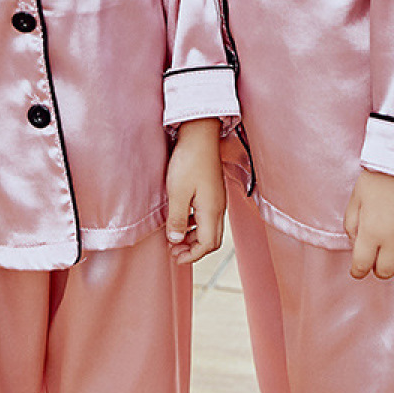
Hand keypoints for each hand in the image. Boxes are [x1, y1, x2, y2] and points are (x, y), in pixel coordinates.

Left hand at [165, 117, 224, 263]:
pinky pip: (207, 215)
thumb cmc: (188, 162)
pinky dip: (195, 223)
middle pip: (211, 240)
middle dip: (193, 249)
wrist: (200, 134)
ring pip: (209, 228)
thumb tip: (175, 240)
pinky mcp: (213, 190)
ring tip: (175, 237)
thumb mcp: (177, 192)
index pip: (207, 245)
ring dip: (193, 237)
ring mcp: (217, 198)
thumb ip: (177, 219)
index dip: (191, 256)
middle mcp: (218, 208)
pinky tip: (183, 218)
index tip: (175, 258)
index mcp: (211, 211)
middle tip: (174, 251)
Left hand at [343, 168, 393, 279]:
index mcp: (370, 231)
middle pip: (384, 272)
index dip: (357, 271)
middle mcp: (392, 240)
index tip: (358, 269)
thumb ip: (352, 224)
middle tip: (377, 258)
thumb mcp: (356, 198)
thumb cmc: (378, 178)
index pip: (361, 266)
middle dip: (377, 268)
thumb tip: (356, 245)